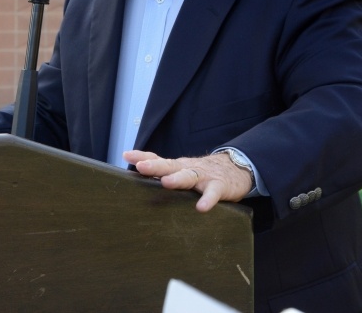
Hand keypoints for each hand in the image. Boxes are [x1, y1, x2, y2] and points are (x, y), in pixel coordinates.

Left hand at [122, 150, 253, 212]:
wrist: (235, 168)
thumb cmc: (202, 173)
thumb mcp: (182, 171)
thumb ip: (165, 175)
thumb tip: (138, 184)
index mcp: (176, 166)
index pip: (158, 159)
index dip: (142, 156)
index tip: (126, 155)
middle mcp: (187, 168)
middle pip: (169, 166)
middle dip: (154, 166)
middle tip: (141, 166)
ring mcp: (203, 177)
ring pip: (189, 176)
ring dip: (177, 179)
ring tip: (166, 183)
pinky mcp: (219, 186)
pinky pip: (213, 193)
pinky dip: (207, 200)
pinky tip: (201, 208)